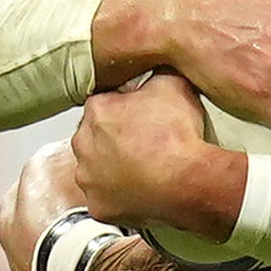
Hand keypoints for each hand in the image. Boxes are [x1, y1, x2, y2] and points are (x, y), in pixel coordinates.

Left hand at [72, 71, 251, 242]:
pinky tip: (141, 190)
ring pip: (97, 170)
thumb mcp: (173, 84)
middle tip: (146, 143)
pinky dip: (120, 196)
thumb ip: (156, 70)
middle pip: (96, 137)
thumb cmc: (178, 135)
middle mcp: (82, 144)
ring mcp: (88, 179)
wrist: (189, 182)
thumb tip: (157, 62)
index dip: (127, 108)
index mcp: (96, 111)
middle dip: (116, 139)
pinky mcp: (98, 207)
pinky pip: (106, 200)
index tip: (145, 116)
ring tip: (144, 168)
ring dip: (115, 168)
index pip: (105, 103)